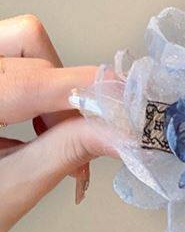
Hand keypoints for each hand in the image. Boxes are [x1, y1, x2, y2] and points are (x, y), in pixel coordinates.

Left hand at [0, 14, 117, 231]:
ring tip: (48, 134)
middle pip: (34, 55)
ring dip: (52, 88)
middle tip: (78, 145)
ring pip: (24, 42)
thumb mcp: (11, 188)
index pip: (36, 79)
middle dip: (67, 104)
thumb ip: (66, 152)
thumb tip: (117, 133)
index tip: (126, 103)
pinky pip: (12, 54)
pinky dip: (35, 86)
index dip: (88, 90)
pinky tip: (29, 123)